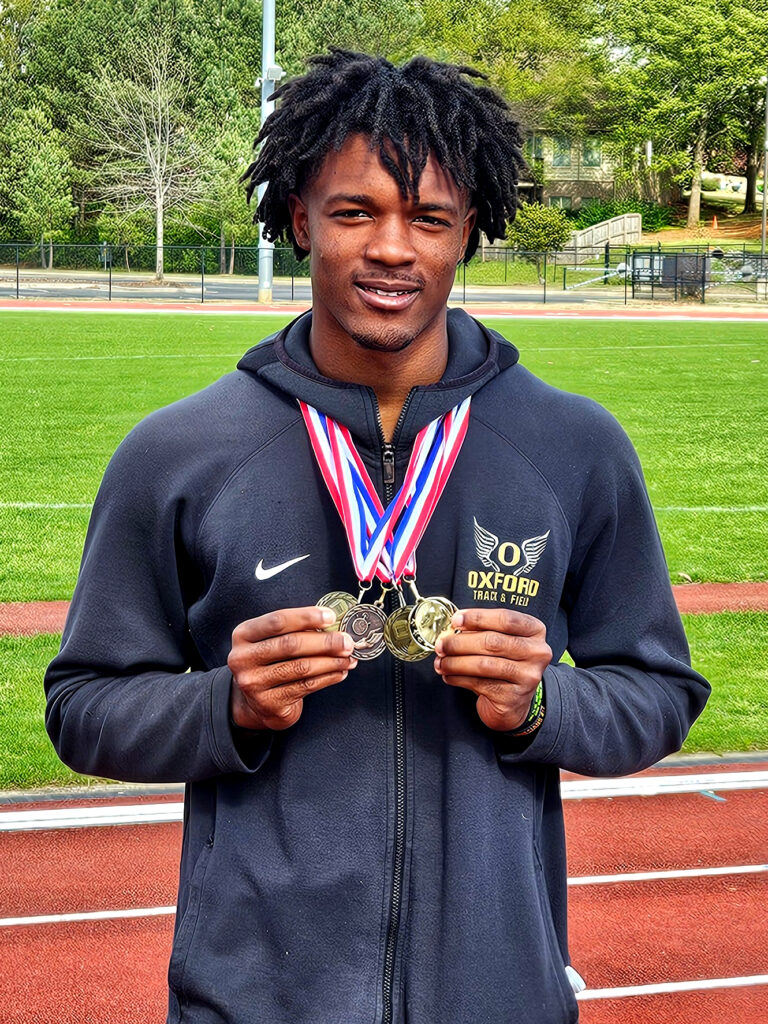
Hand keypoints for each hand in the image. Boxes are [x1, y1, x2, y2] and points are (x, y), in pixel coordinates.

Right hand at [227, 606, 356, 730]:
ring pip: (301, 667)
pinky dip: (328, 678)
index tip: (331, 616)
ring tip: (348, 658)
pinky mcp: (269, 703)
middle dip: (325, 642)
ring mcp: (254, 683)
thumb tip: (334, 625)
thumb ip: (296, 630)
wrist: (256, 702)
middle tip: (347, 641)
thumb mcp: (272, 641)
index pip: (277, 621)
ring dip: (331, 662)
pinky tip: (340, 672)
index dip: (306, 617)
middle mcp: (243, 659)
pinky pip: (306, 686)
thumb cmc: (271, 662)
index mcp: (243, 635)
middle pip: (290, 644)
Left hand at [433, 608, 551, 731]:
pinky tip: (449, 675)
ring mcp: (528, 676)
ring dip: (455, 662)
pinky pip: (479, 684)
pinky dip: (458, 678)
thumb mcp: (501, 641)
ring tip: (441, 662)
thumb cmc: (504, 664)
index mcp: (535, 631)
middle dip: (460, 642)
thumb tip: (451, 629)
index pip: (506, 619)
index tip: (455, 620)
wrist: (514, 702)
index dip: (478, 618)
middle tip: (441, 644)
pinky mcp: (513, 697)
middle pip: (492, 642)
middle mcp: (537, 653)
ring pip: (484, 664)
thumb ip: (482, 631)